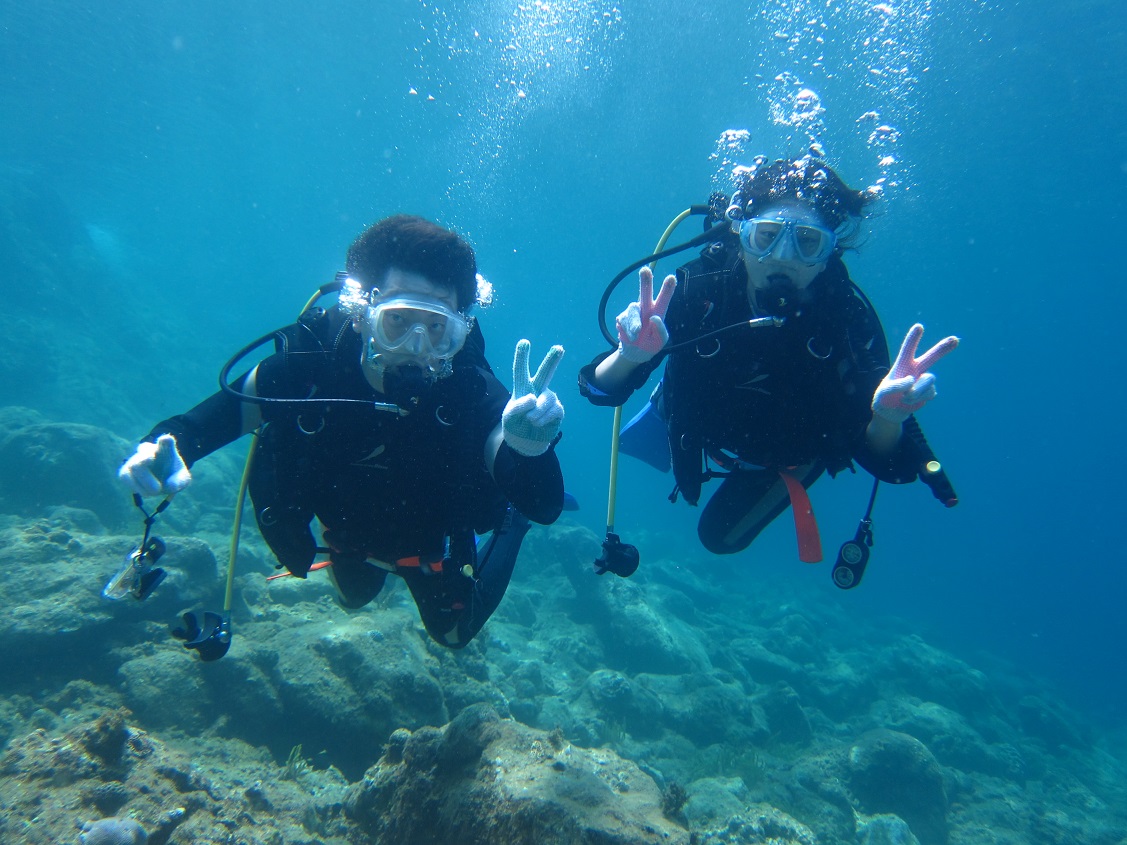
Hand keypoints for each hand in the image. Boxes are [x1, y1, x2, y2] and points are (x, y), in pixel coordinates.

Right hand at [119, 433, 191, 496]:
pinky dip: (136, 487)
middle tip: (157, 490)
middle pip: (145, 453)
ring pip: (134, 466)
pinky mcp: (126, 470)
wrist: (161, 480)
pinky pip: (125, 476)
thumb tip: (171, 486)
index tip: (165, 440)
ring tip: (155, 491)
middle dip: (147, 473)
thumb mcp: (182, 479)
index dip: (165, 441)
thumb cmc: (173, 477)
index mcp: (166, 449)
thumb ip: (179, 481)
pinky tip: (145, 491)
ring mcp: (135, 458)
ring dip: (144, 483)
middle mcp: (149, 450)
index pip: (166, 441)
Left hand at [503, 340, 564, 456]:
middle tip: (559, 348)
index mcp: (522, 387)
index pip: (521, 370)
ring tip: (530, 420)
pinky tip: (538, 424)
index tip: (524, 342)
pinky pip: (553, 410)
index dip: (522, 357)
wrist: (526, 442)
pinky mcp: (557, 410)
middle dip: (552, 360)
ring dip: (536, 412)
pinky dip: (543, 419)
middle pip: (545, 372)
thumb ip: (518, 406)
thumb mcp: (508, 417)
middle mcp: (537, 389)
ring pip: (546, 399)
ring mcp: (549, 399)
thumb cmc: (515, 425)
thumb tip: (534, 398)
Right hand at [615, 267, 676, 362]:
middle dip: (645, 281)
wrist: (636, 352)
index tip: (672, 277)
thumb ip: (660, 330)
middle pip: (645, 292)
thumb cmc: (652, 343)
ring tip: (636, 334)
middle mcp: (646, 307)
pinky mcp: (622, 317)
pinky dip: (627, 330)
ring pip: (632, 310)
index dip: (668, 288)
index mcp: (658, 311)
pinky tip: (631, 337)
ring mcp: (633, 311)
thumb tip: (654, 318)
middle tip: (645, 270)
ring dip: (634, 323)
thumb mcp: (660, 341)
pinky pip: (623, 320)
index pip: (664, 298)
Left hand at [872, 324, 958, 424]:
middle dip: (943, 348)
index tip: (919, 326)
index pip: (908, 350)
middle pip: (931, 356)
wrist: (891, 411)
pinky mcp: (929, 391)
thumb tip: (912, 380)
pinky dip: (918, 399)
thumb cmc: (884, 397)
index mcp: (903, 364)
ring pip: (929, 380)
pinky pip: (930, 393)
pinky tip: (909, 401)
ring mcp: (923, 380)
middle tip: (955, 339)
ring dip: (916, 391)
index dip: (913, 339)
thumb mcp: (884, 392)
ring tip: (904, 397)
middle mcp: (915, 369)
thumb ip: (896, 385)